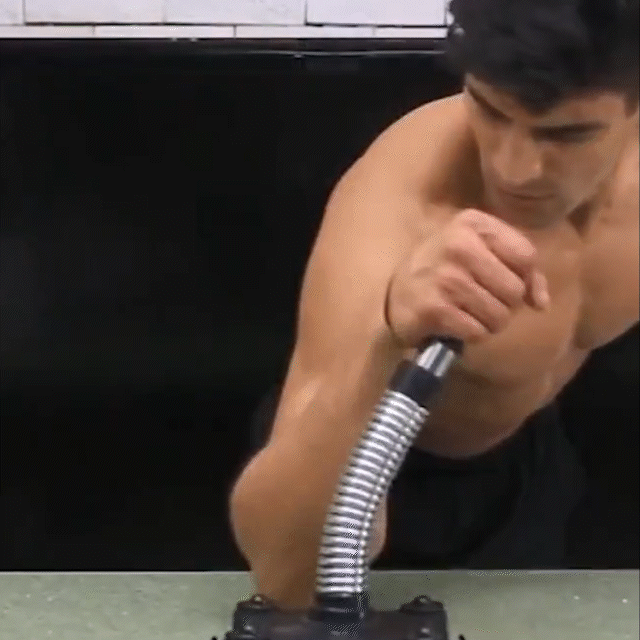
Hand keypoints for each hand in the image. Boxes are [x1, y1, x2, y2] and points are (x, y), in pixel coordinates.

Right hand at [385, 208, 549, 346]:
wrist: (396, 293)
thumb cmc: (445, 269)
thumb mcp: (481, 253)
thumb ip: (520, 269)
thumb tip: (541, 303)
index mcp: (473, 224)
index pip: (526, 256)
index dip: (525, 278)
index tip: (505, 283)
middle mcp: (458, 245)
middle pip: (514, 290)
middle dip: (504, 304)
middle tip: (482, 300)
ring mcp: (445, 278)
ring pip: (499, 315)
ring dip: (489, 322)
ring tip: (469, 313)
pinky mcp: (435, 309)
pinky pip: (478, 332)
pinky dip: (472, 334)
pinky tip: (457, 323)